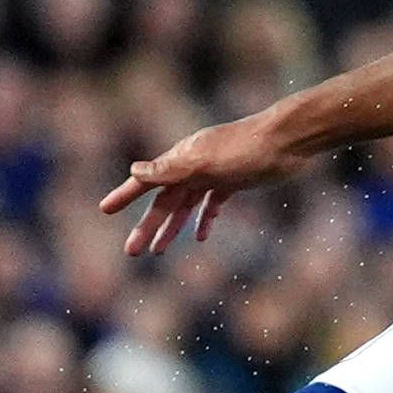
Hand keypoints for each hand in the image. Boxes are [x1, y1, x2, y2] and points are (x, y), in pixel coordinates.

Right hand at [100, 111, 313, 255]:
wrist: (288, 141)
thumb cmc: (246, 149)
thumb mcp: (205, 162)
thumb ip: (170, 169)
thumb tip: (134, 170)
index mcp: (181, 159)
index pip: (146, 180)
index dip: (124, 196)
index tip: (104, 210)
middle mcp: (193, 166)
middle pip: (164, 200)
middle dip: (147, 225)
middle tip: (131, 252)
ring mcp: (214, 173)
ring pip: (186, 205)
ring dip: (172, 227)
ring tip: (158, 252)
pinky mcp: (234, 180)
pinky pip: (212, 203)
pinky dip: (205, 218)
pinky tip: (202, 236)